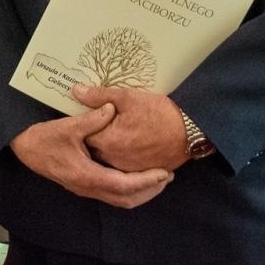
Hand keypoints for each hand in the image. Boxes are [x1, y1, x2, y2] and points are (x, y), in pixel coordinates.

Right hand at [9, 104, 173, 208]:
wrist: (26, 149)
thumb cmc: (45, 138)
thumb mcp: (67, 125)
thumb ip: (92, 119)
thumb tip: (112, 109)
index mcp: (86, 175)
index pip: (122, 185)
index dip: (145, 181)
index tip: (163, 173)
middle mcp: (88, 187)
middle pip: (126, 199)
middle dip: (149, 190)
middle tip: (167, 176)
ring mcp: (87, 189)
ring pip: (120, 200)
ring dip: (141, 192)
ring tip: (158, 179)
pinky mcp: (86, 186)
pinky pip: (113, 195)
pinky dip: (130, 190)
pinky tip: (138, 178)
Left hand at [72, 85, 189, 173]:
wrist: (189, 131)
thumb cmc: (159, 113)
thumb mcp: (127, 98)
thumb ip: (99, 96)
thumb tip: (76, 91)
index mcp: (107, 142)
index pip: (83, 135)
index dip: (82, 125)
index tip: (85, 116)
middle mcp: (114, 161)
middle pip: (92, 151)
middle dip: (92, 139)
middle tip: (96, 126)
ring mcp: (127, 169)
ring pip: (106, 161)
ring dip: (105, 150)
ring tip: (111, 136)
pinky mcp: (139, 173)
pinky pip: (122, 169)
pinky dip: (120, 159)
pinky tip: (125, 146)